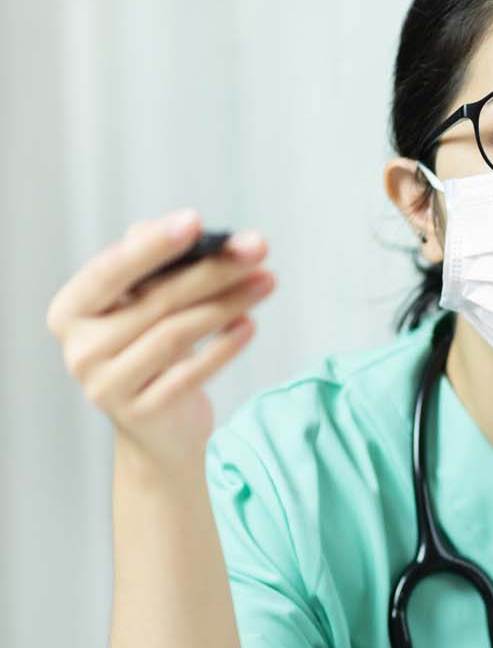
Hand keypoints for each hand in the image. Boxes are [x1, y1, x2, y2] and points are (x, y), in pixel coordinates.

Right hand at [47, 208, 274, 468]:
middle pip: (156, 300)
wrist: (158, 427)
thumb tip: (171, 226)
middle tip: (258, 247)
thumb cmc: (150, 348)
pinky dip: (225, 346)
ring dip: (228, 303)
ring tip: (266, 281)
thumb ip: (150, 263)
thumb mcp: (142, 304)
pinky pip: (192, 373)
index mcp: (70, 311)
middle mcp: (80, 349)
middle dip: (213, 270)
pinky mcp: (143, 412)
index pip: (111, 270)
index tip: (196, 219)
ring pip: (177, 334)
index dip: (153, 245)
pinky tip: (250, 323)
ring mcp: (108, 385)